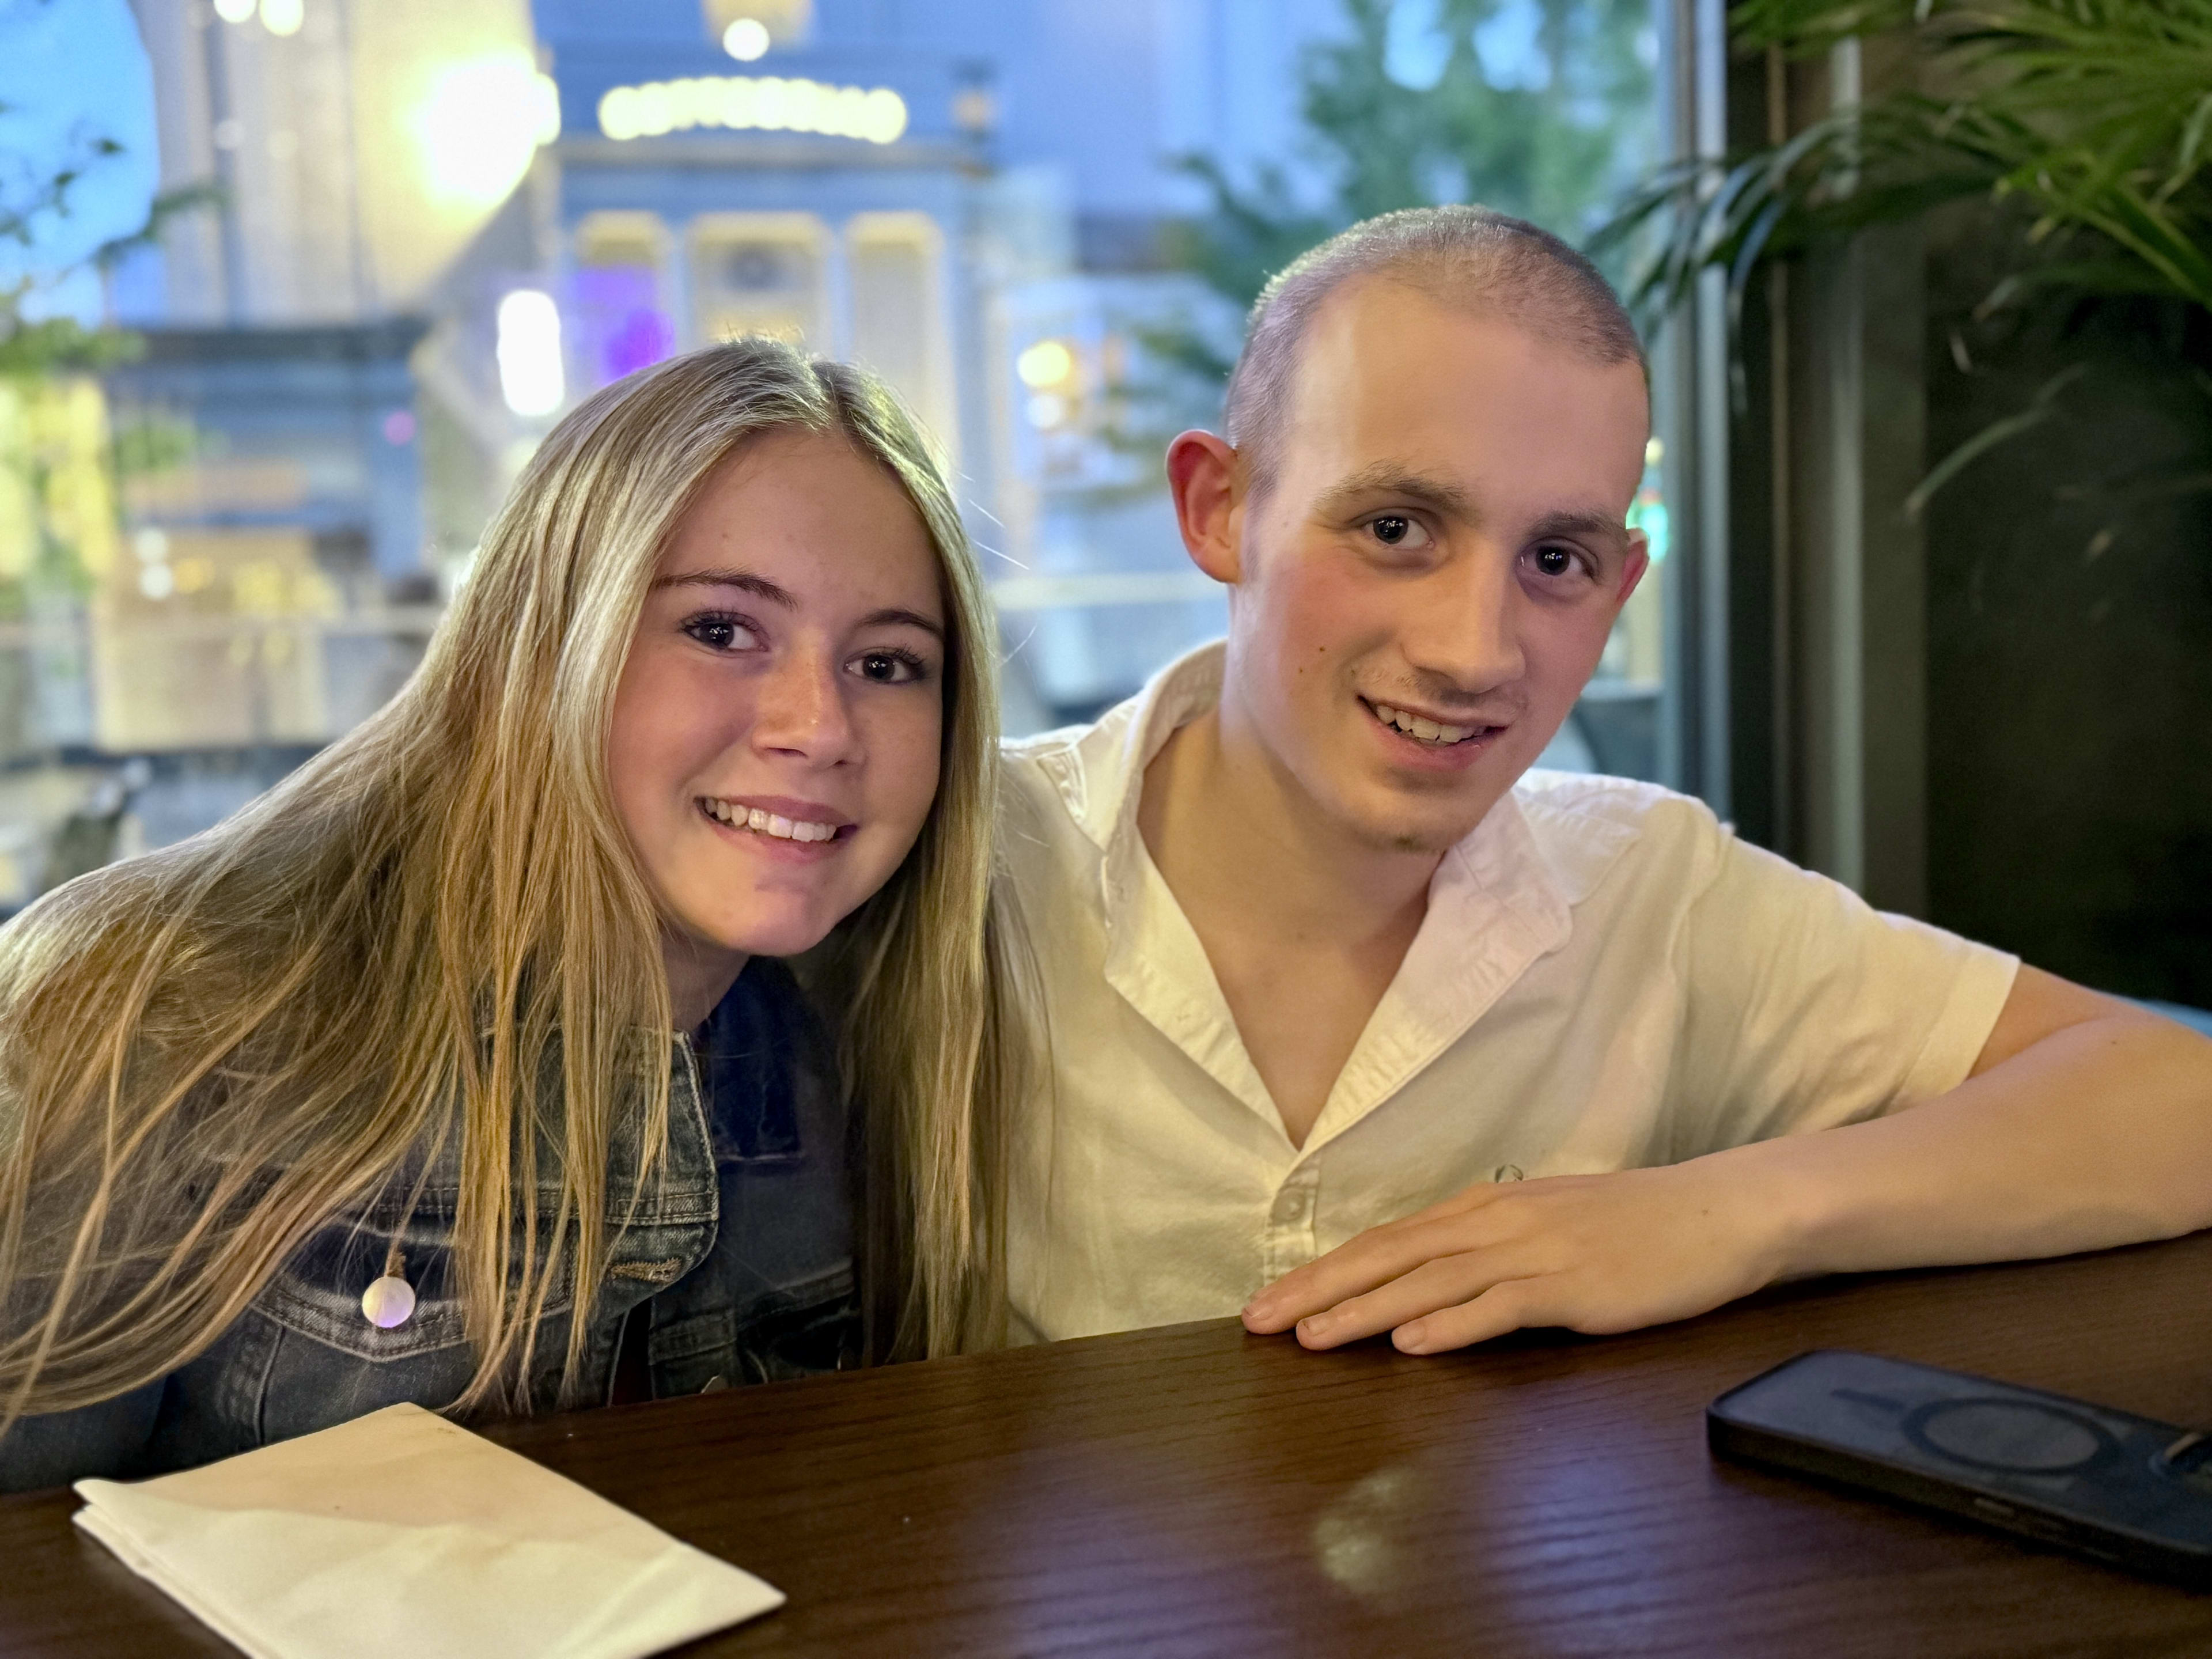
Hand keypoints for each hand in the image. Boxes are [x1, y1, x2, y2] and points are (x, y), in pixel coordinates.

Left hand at [1240, 1160, 1790, 1353]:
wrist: (1717, 1212)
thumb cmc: (1632, 1225)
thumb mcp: (1543, 1224)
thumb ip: (1484, 1249)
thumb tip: (1425, 1282)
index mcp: (1483, 1208)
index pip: (1384, 1240)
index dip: (1322, 1271)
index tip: (1268, 1300)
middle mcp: (1495, 1221)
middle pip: (1389, 1255)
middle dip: (1318, 1289)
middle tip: (1258, 1321)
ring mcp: (1533, 1251)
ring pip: (1430, 1280)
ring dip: (1365, 1310)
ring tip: (1312, 1337)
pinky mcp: (1573, 1286)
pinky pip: (1500, 1305)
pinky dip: (1452, 1324)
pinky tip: (1411, 1343)